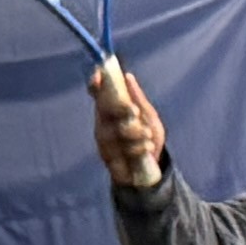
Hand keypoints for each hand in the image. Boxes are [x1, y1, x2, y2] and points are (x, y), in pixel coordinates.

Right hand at [91, 58, 167, 190]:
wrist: (150, 169)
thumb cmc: (148, 138)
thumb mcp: (149, 116)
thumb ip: (138, 98)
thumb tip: (128, 76)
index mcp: (112, 109)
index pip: (97, 93)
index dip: (95, 83)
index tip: (98, 75)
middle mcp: (104, 122)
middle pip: (104, 109)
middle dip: (121, 110)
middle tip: (134, 112)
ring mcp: (104, 140)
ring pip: (114, 130)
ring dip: (135, 133)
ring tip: (148, 137)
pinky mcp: (107, 156)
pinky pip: (120, 148)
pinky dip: (137, 148)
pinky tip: (146, 149)